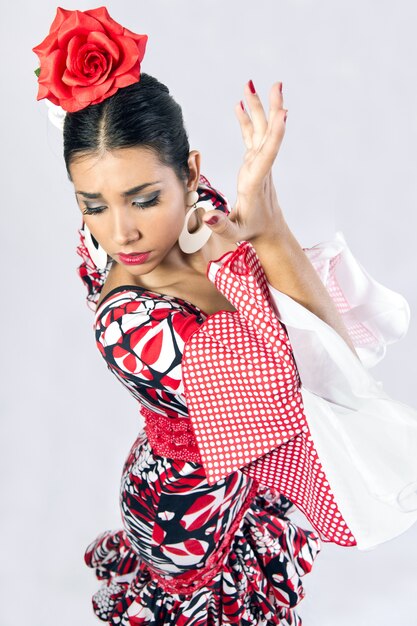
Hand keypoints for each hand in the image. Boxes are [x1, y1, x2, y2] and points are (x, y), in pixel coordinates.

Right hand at [203, 79, 287, 242]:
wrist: (269, 230)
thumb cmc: (251, 231)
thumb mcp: (234, 233)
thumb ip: (221, 225)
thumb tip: (208, 214)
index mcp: (256, 182)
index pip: (268, 155)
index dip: (276, 134)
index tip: (284, 113)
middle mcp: (260, 168)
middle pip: (268, 134)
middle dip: (271, 109)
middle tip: (276, 84)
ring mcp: (258, 164)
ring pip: (260, 131)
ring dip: (257, 108)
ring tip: (250, 84)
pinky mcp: (253, 163)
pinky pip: (252, 137)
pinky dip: (247, 120)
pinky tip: (240, 105)